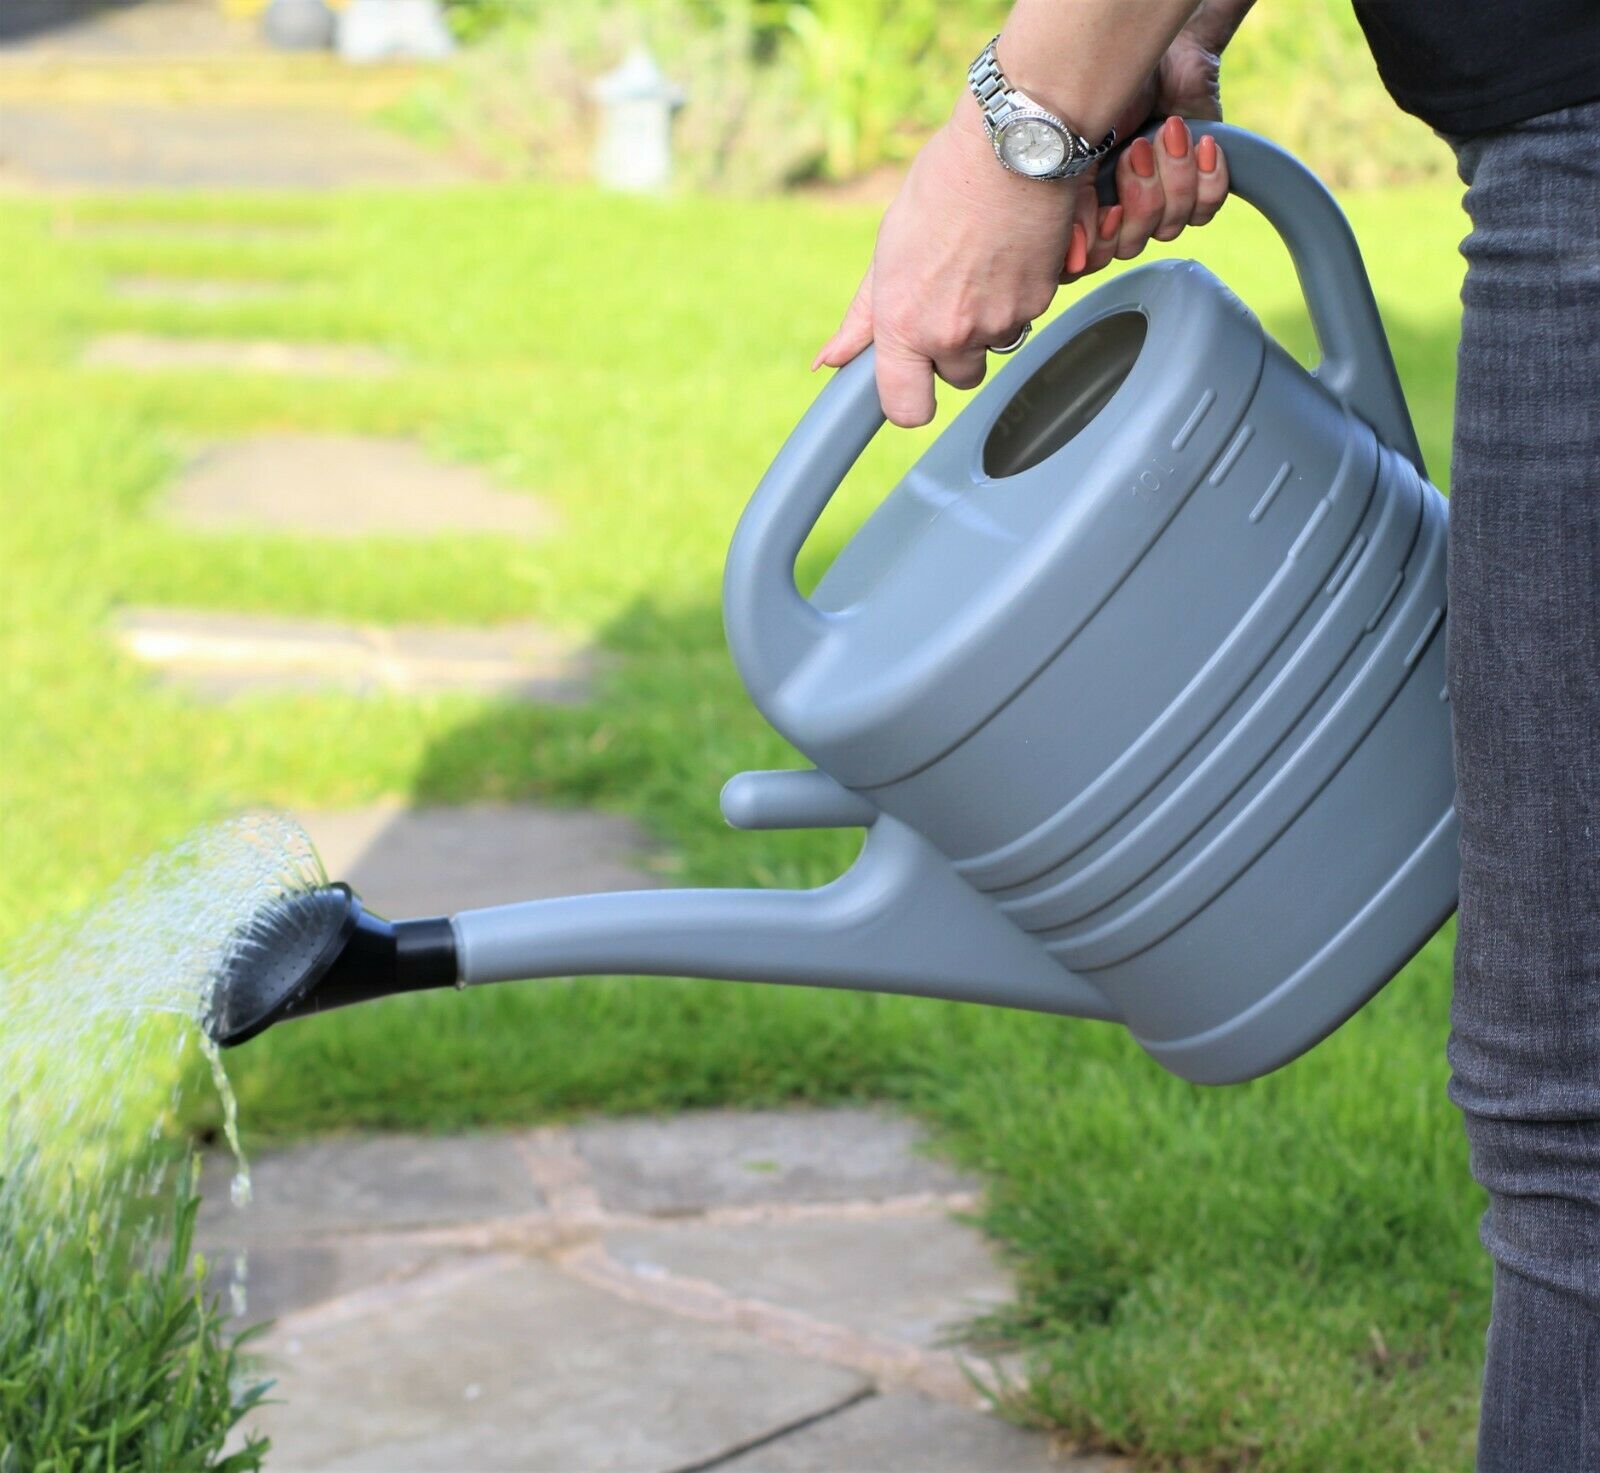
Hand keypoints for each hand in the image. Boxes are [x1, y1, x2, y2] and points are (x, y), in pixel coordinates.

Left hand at [814, 21, 1233, 427]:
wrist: (1012, 147)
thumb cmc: (944, 186)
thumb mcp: (887, 254)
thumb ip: (862, 319)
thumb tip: (829, 361)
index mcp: (904, 324)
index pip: (906, 410)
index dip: (909, 402)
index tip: (910, 383)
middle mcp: (951, 333)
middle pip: (958, 379)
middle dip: (955, 351)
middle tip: (951, 296)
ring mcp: (1000, 322)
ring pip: (994, 348)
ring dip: (988, 322)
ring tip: (979, 265)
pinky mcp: (1039, 303)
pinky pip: (1025, 318)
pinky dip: (1017, 296)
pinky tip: (1006, 253)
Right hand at [1069, 24, 1230, 278]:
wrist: (1164, 61)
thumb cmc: (1112, 98)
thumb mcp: (1079, 150)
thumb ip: (1074, 208)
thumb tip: (1075, 262)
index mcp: (1082, 209)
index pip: (1085, 264)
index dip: (1101, 244)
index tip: (1110, 210)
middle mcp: (1117, 215)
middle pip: (1130, 245)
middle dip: (1141, 193)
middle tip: (1138, 148)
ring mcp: (1158, 206)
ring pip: (1170, 225)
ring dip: (1174, 173)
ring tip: (1170, 131)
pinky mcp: (1197, 193)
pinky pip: (1206, 210)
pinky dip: (1207, 174)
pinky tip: (1198, 143)